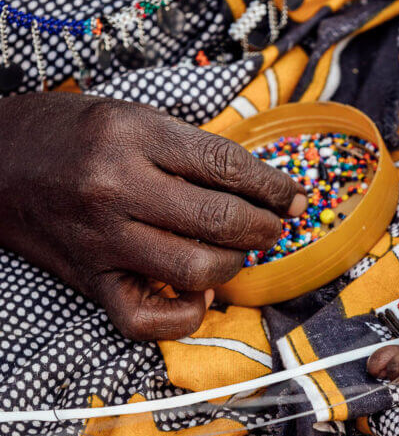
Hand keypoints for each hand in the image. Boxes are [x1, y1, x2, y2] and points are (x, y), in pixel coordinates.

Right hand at [0, 93, 304, 339]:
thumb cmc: (69, 135)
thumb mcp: (131, 116)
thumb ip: (191, 150)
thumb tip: (259, 186)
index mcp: (132, 135)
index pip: (225, 165)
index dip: (272, 185)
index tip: (292, 195)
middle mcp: (116, 188)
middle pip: (219, 220)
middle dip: (264, 227)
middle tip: (274, 225)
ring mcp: (102, 240)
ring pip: (195, 270)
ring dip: (233, 265)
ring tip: (236, 251)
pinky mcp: (89, 279)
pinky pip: (146, 319)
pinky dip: (185, 314)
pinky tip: (197, 293)